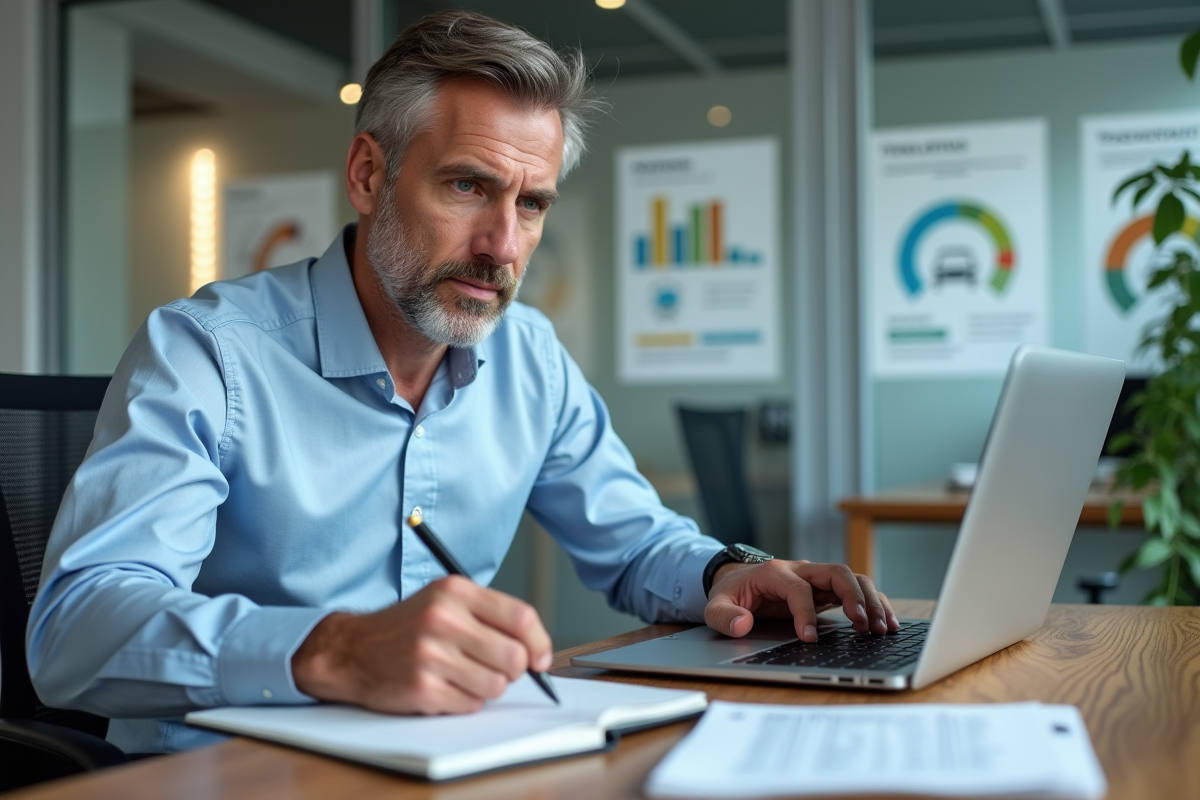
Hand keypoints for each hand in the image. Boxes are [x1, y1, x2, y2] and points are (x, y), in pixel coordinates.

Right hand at [292, 575, 551, 714]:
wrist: (352, 649)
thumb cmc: (408, 626)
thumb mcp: (445, 601)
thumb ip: (490, 615)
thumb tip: (536, 650)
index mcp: (455, 591)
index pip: (520, 617)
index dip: (539, 642)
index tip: (540, 658)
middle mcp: (443, 619)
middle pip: (513, 657)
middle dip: (512, 670)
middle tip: (495, 668)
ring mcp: (431, 655)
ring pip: (495, 685)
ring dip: (486, 687)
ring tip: (463, 675)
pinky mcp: (422, 688)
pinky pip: (471, 705)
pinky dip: (464, 701)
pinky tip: (444, 686)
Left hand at [704, 560, 898, 641]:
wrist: (739, 580)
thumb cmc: (732, 594)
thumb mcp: (716, 605)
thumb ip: (724, 616)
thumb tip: (741, 625)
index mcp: (775, 572)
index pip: (798, 588)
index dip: (805, 612)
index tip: (808, 638)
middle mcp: (802, 570)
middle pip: (836, 572)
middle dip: (853, 598)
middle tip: (863, 626)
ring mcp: (818, 579)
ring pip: (853, 579)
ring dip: (871, 601)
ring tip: (881, 628)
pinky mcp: (828, 591)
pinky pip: (858, 591)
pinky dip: (876, 604)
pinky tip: (888, 624)